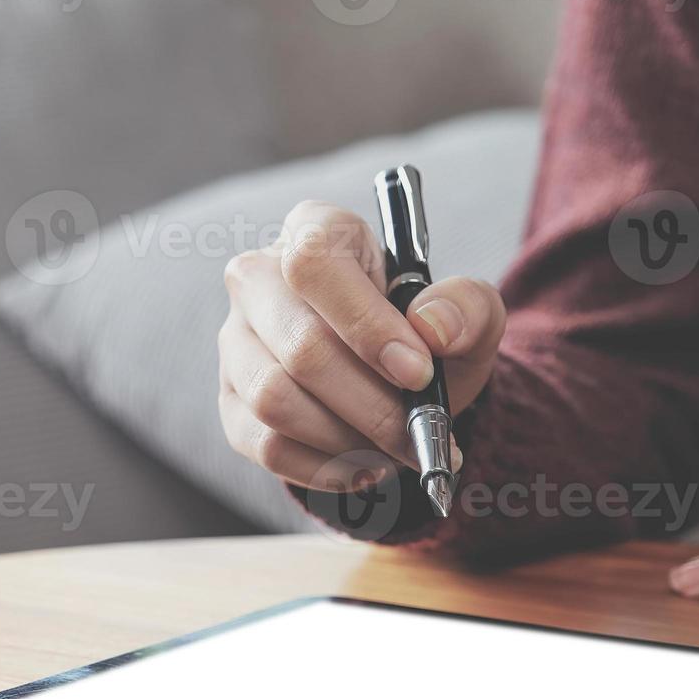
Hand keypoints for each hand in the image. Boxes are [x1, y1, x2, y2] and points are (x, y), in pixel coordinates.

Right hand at [219, 200, 505, 489]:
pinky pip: (266, 445)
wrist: (399, 382)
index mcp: (315, 230)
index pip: (314, 265)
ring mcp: (236, 342)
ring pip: (275, 401)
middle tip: (423, 433)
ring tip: (395, 449)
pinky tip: (367, 466)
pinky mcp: (231, 400)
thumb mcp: (467, 313)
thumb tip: (431, 328)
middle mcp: (258, 278)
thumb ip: (465, 308)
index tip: (418, 373)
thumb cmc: (424, 335)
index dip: (366, 325)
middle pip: (299, 347)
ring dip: (348, 439)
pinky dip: (325, 468)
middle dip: (372, 405)